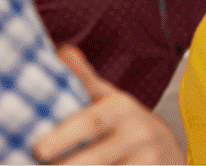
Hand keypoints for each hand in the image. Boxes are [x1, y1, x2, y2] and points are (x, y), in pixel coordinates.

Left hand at [33, 45, 185, 164]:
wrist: (168, 151)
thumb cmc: (125, 123)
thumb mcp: (110, 98)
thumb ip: (84, 79)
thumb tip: (62, 50)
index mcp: (123, 108)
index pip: (91, 122)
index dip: (65, 136)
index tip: (38, 150)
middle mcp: (138, 134)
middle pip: (95, 159)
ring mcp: (146, 161)